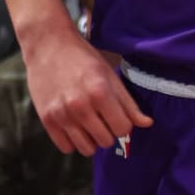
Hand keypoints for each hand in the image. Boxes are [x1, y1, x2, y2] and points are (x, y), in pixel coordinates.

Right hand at [27, 27, 152, 156]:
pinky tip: (73, 127)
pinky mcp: (46, 120)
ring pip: (86, 149)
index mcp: (100, 93)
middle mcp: (80, 107)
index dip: (123, 124)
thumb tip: (147, 124)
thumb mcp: (110, 76)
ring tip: (88, 124)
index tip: (116, 115)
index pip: (123, 129)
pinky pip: (66, 148)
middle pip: (106, 141)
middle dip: (108, 132)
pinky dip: (72, 141)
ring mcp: (61, 115)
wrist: (48, 45)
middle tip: (101, 118)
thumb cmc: (83, 58)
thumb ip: (128, 103)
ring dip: (91, 140)